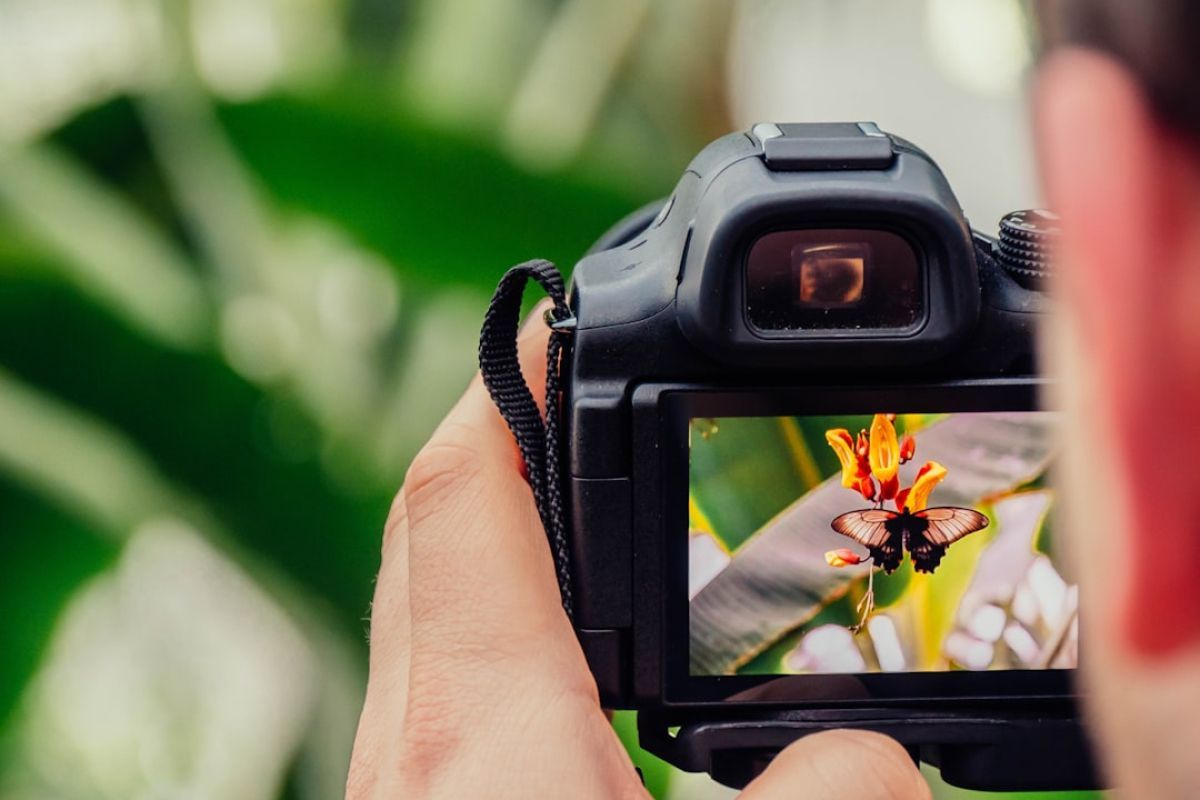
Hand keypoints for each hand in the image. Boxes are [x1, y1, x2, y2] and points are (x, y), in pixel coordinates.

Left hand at [346, 304, 930, 798]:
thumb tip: (885, 755)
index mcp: (485, 726)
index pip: (466, 491)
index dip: (515, 384)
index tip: (568, 322)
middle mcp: (417, 736)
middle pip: (434, 526)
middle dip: (504, 438)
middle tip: (580, 395)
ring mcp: (403, 775)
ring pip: (426, 601)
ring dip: (498, 531)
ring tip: (587, 507)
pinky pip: (438, 674)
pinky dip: (496, 623)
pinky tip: (566, 663)